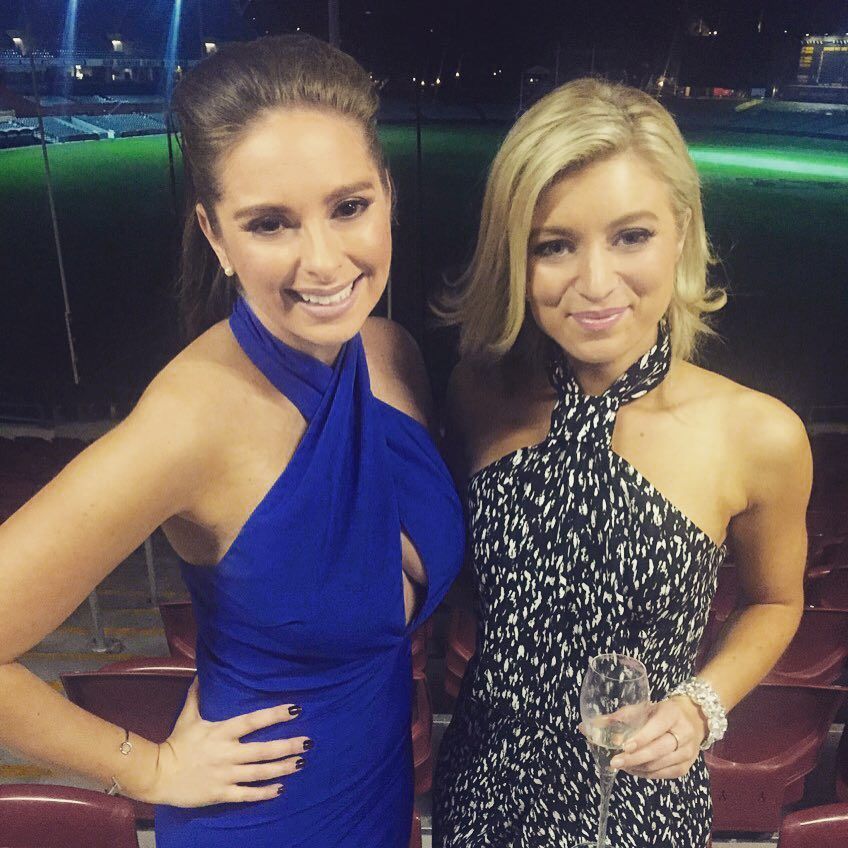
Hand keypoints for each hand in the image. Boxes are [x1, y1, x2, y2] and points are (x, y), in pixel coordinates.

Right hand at [141, 679, 311, 806]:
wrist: (156, 775)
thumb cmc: (175, 743)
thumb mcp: (188, 716)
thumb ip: (197, 694)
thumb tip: (202, 672)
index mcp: (221, 732)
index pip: (253, 721)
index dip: (275, 715)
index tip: (295, 709)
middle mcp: (227, 753)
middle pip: (263, 749)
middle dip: (287, 746)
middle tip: (308, 742)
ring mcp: (225, 775)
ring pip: (260, 772)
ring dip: (282, 768)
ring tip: (300, 763)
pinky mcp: (221, 793)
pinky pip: (247, 794)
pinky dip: (265, 792)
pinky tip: (281, 789)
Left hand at [607, 695, 706, 779]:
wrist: (693, 719)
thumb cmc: (661, 713)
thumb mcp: (644, 708)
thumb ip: (620, 717)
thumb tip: (590, 726)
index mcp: (672, 714)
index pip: (657, 728)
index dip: (641, 738)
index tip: (624, 746)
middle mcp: (684, 733)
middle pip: (658, 750)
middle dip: (635, 758)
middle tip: (615, 762)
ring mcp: (687, 752)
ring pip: (660, 764)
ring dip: (638, 767)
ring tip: (621, 765)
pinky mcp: (686, 766)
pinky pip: (664, 774)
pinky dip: (646, 774)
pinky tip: (633, 769)